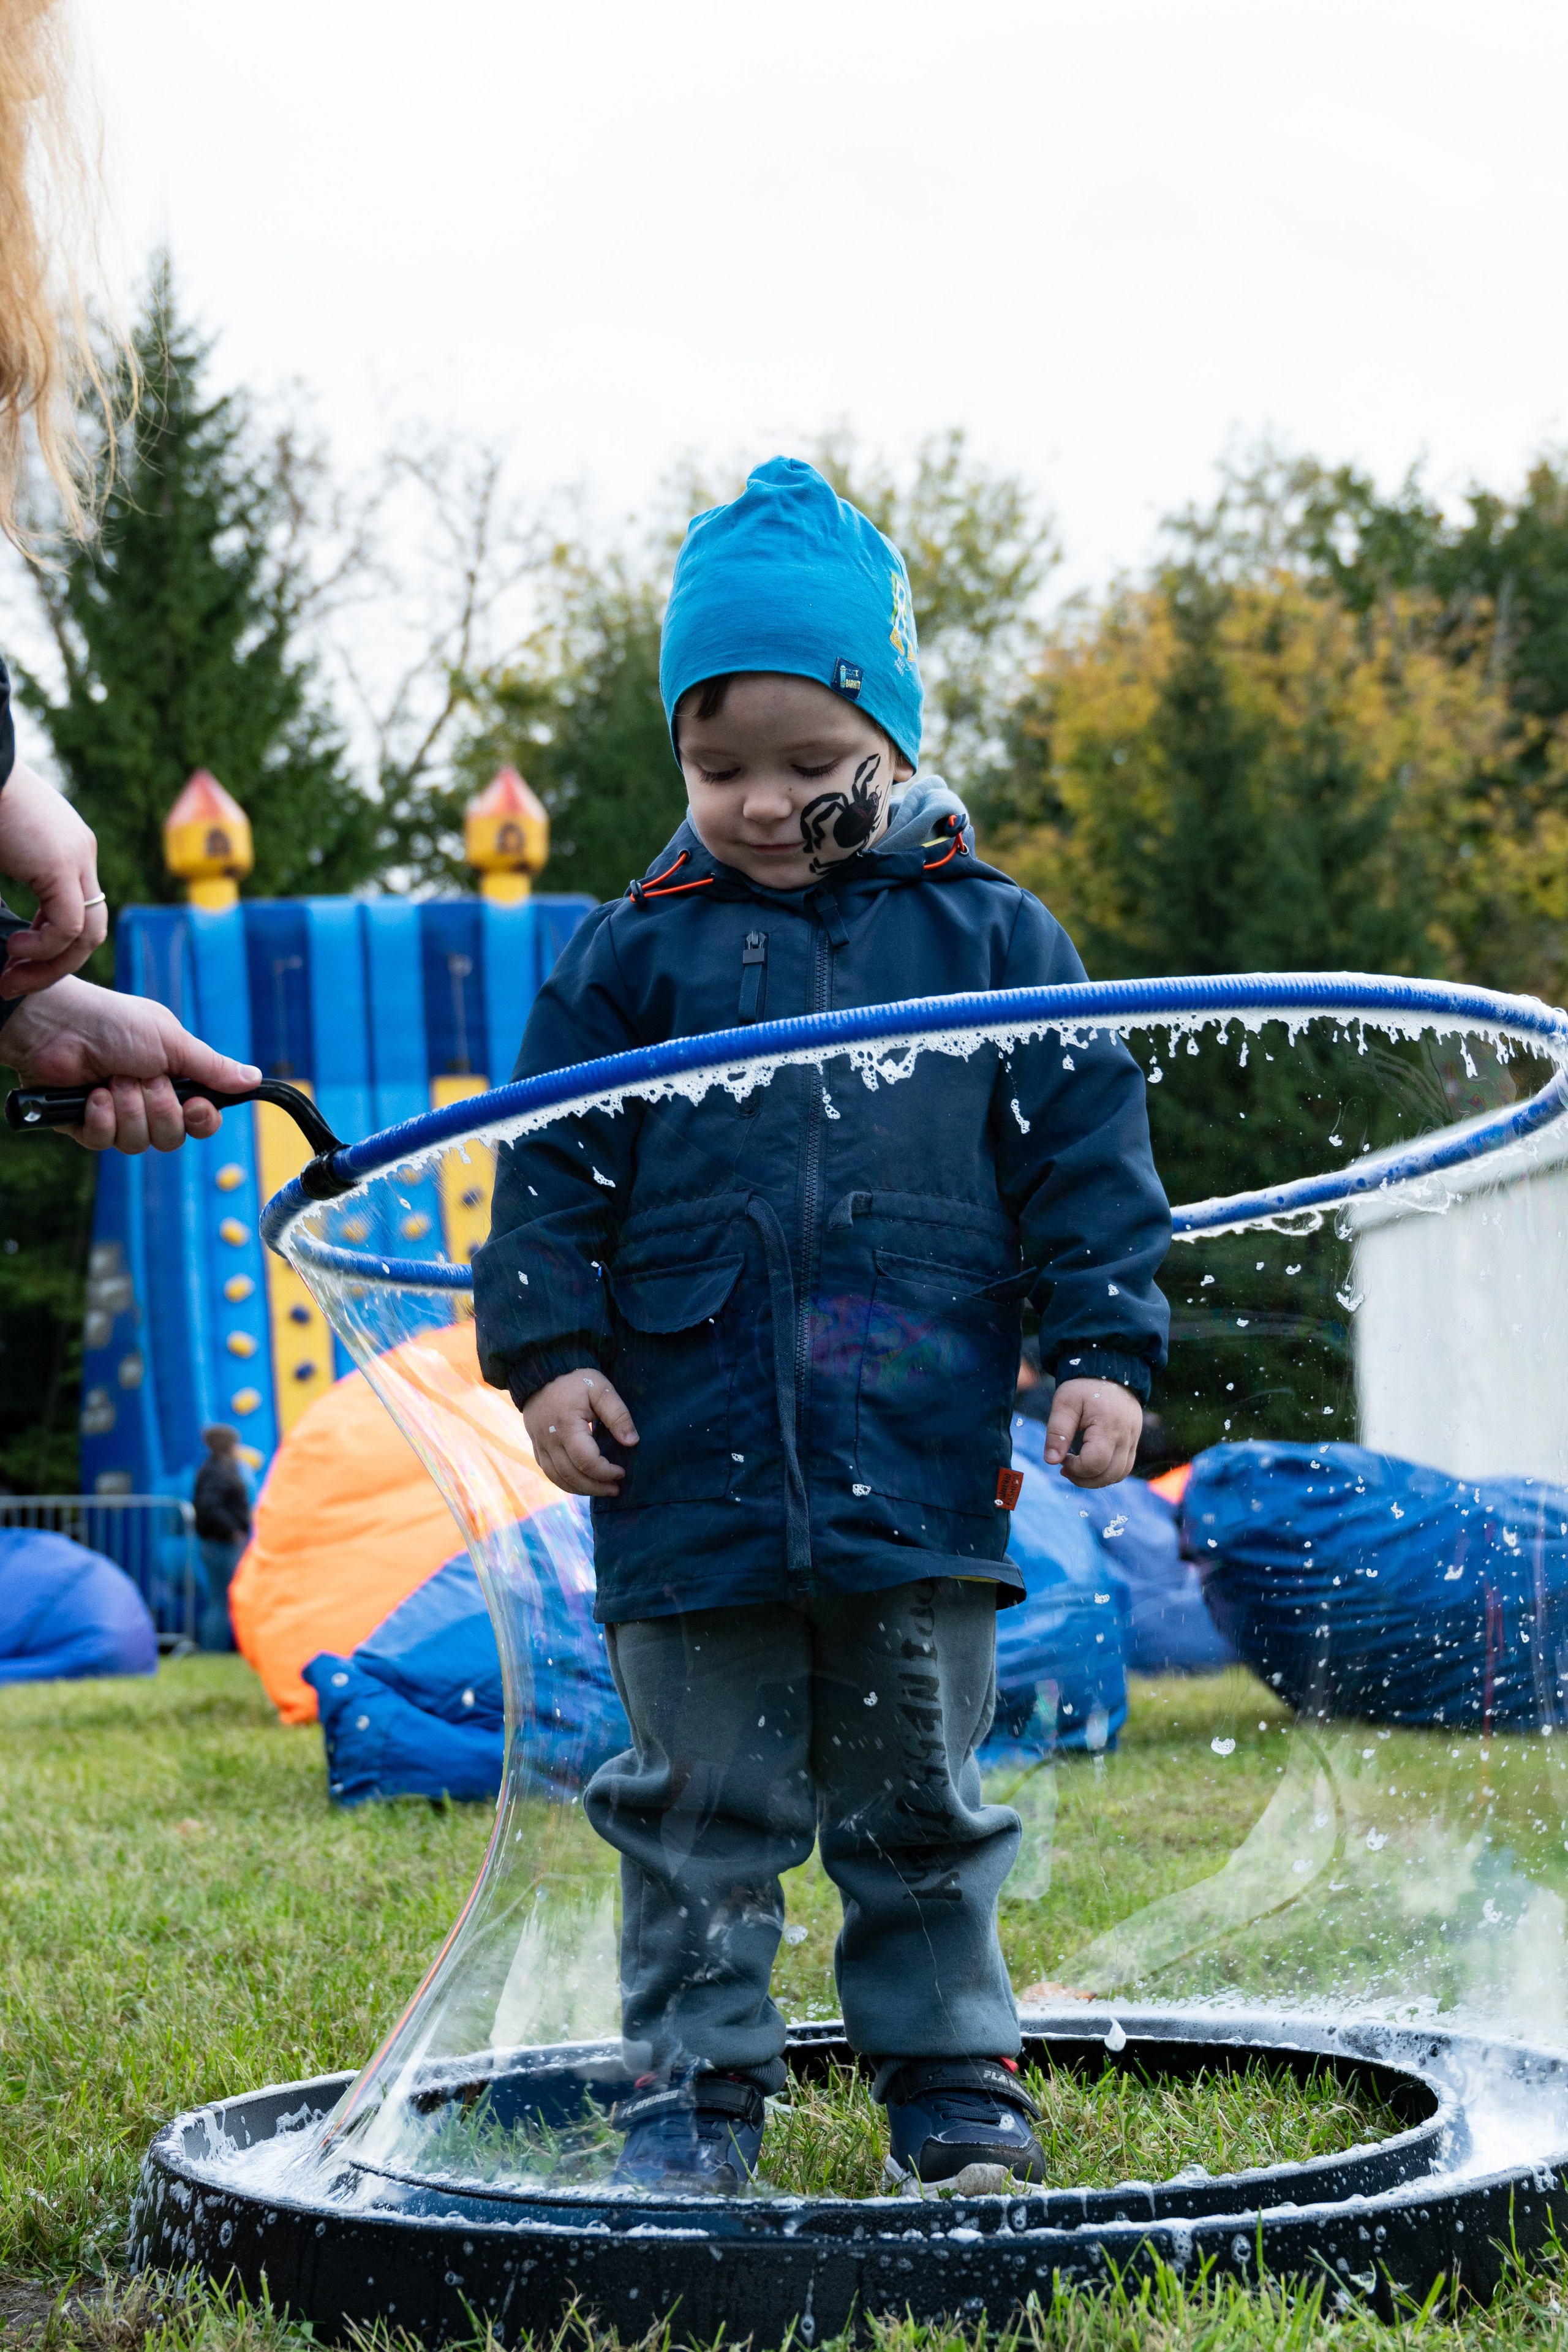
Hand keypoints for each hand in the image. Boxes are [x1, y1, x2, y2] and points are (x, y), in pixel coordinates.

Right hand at [0, 764, 108, 994]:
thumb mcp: (3, 854)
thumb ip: (11, 882)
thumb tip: (4, 934)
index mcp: (64, 851)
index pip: (75, 914)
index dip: (49, 948)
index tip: (15, 964)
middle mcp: (79, 855)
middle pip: (89, 931)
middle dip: (53, 967)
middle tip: (14, 985)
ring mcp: (76, 857)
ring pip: (87, 935)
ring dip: (50, 966)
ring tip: (13, 977)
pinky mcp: (61, 863)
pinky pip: (68, 926)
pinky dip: (44, 948)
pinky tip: (14, 948)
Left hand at [3, 977, 261, 1152]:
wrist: (58, 1024)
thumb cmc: (114, 1023)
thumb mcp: (172, 1042)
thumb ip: (212, 1068)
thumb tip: (254, 1079)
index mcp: (173, 1080)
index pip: (200, 1122)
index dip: (200, 1120)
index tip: (194, 1105)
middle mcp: (147, 1101)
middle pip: (172, 1137)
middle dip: (158, 1108)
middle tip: (142, 1077)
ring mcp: (116, 1115)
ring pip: (138, 1143)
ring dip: (128, 1108)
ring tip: (112, 1079)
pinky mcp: (85, 1126)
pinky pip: (104, 1142)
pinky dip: (101, 1117)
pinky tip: (93, 1095)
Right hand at [522, 1368, 638, 1496]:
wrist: (542, 1371)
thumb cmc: (575, 1379)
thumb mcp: (601, 1389)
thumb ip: (618, 1415)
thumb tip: (632, 1442)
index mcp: (567, 1426)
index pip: (587, 1461)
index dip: (606, 1472)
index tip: (622, 1472)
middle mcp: (550, 1440)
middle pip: (572, 1475)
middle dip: (596, 1487)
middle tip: (615, 1489)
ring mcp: (540, 1445)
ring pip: (558, 1478)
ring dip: (581, 1489)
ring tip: (601, 1489)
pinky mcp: (536, 1447)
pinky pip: (549, 1472)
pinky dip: (565, 1483)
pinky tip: (581, 1484)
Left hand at [1044, 1377, 1141, 1486]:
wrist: (1111, 1370)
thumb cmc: (1084, 1386)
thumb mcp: (1065, 1403)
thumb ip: (1058, 1432)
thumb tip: (1051, 1461)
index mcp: (1108, 1426)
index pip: (1095, 1463)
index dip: (1075, 1468)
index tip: (1062, 1458)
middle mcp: (1126, 1436)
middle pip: (1109, 1475)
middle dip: (1084, 1479)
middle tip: (1065, 1467)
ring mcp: (1133, 1440)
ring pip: (1119, 1474)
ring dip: (1096, 1479)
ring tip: (1077, 1468)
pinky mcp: (1134, 1441)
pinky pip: (1124, 1467)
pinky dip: (1107, 1472)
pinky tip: (1091, 1464)